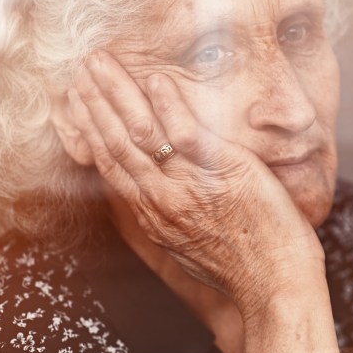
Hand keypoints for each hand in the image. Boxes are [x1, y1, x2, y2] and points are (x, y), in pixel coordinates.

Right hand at [68, 49, 324, 317]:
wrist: (274, 289)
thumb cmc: (243, 271)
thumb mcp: (189, 248)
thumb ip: (170, 217)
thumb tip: (159, 199)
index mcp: (153, 215)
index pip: (111, 164)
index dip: (91, 130)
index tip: (78, 102)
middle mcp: (161, 200)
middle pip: (117, 142)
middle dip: (95, 102)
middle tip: (82, 68)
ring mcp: (188, 187)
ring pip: (142, 133)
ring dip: (119, 94)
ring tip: (102, 63)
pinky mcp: (224, 174)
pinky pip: (189, 135)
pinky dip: (170, 107)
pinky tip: (156, 81)